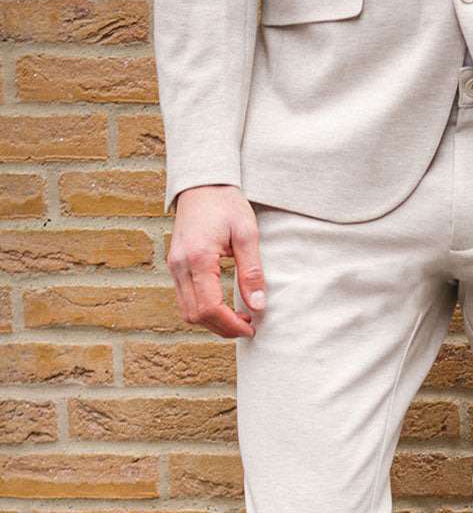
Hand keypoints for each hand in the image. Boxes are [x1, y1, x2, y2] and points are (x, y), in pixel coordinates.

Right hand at [167, 184, 265, 337]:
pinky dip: (203, 311)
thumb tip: (258, 305)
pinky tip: (223, 307)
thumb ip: (252, 271)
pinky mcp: (175, 267)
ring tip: (237, 318)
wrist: (202, 184)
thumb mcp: (246, 234)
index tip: (251, 327)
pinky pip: (184, 300)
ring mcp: (174, 267)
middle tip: (248, 325)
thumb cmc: (226, 204)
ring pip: (187, 312)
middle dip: (223, 328)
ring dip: (212, 322)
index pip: (210, 307)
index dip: (231, 324)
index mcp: (198, 258)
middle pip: (196, 315)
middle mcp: (179, 265)